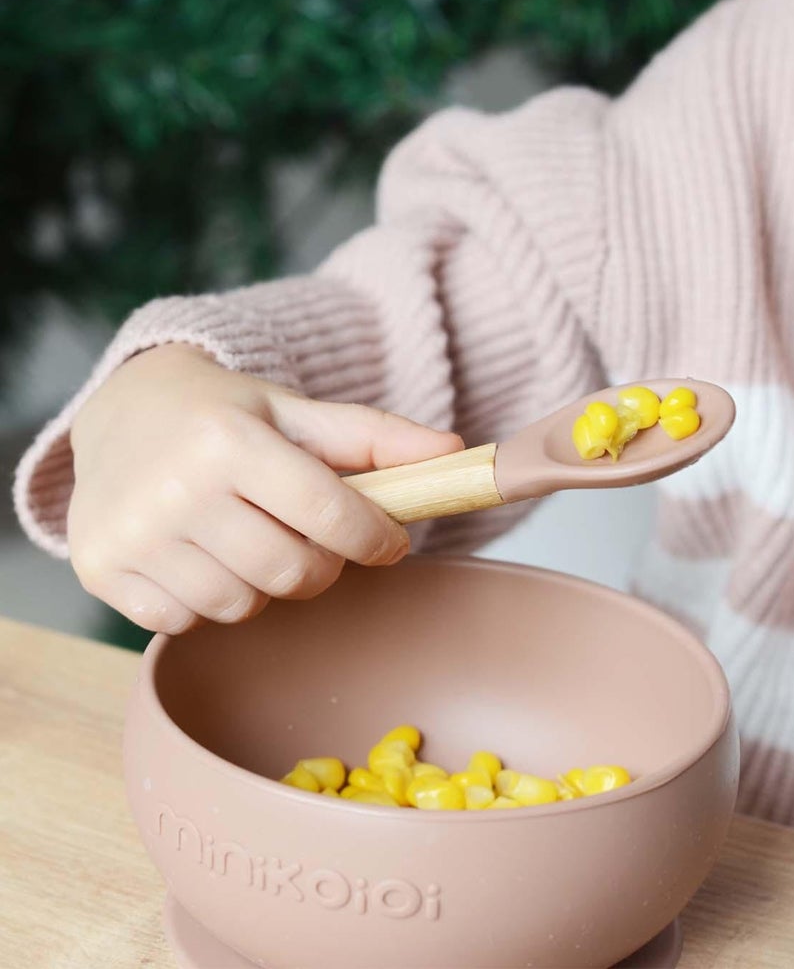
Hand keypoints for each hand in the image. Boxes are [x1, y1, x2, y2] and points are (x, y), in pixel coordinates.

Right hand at [68, 344, 462, 632]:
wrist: (121, 409)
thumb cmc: (221, 413)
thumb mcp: (295, 410)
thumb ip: (373, 435)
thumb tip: (455, 453)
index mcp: (229, 439)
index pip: (330, 514)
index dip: (375, 538)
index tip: (387, 541)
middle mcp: (175, 488)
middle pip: (291, 572)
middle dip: (321, 563)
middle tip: (313, 538)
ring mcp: (132, 534)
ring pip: (241, 605)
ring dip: (263, 584)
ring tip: (249, 538)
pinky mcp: (102, 569)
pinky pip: (187, 621)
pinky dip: (209, 600)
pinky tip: (202, 555)